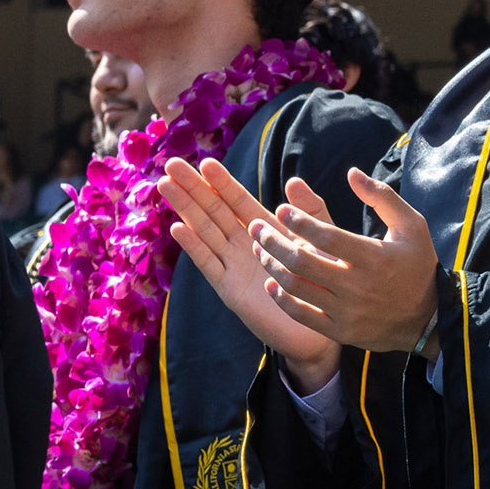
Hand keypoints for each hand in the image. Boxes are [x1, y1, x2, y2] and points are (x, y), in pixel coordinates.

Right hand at [161, 157, 340, 392]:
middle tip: (171, 165)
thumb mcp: (321, 240)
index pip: (239, 201)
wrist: (320, 327)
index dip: (222, 182)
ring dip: (186, 210)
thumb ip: (310, 212)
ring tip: (166, 187)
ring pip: (206, 231)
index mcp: (267, 231)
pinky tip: (178, 228)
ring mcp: (234, 266)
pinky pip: (209, 264)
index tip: (204, 161)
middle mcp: (245, 245)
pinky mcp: (229, 289)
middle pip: (215, 211)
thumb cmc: (323, 282)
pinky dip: (194, 246)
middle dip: (194, 188)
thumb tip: (293, 181)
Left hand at [249, 168, 443, 353]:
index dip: (300, 222)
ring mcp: (347, 310)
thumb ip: (382, 197)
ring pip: (296, 287)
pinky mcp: (340, 330)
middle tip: (256, 227)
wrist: (428, 318)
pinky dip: (282, 299)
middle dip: (273, 241)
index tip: (282, 209)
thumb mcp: (412, 225)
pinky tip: (272, 284)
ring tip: (260, 250)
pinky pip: (301, 314)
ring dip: (272, 266)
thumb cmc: (418, 265)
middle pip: (302, 262)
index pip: (327, 237)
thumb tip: (352, 173)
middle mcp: (357, 285)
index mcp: (373, 256)